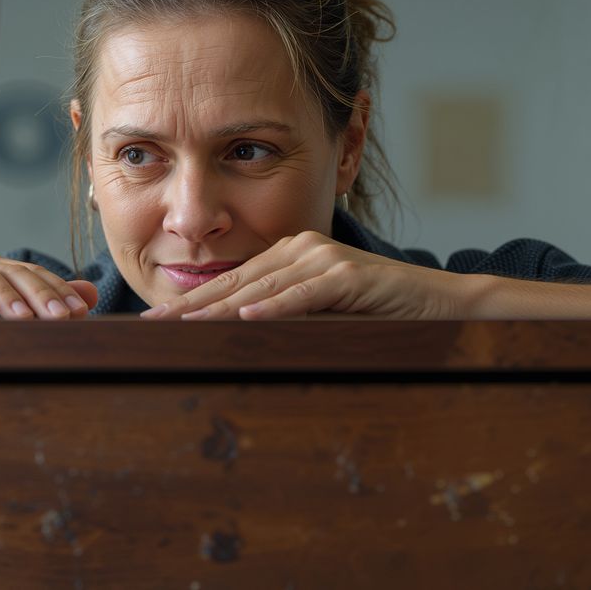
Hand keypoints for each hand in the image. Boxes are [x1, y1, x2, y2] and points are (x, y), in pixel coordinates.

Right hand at [0, 252, 97, 318]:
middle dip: (38, 294)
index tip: (79, 311)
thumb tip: (89, 295)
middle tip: (60, 316)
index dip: (56, 289)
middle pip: (10, 272)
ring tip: (23, 316)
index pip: (31, 273)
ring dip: (4, 296)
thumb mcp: (4, 316)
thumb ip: (44, 303)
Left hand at [140, 231, 473, 319]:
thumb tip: (236, 339)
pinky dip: (277, 307)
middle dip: (192, 305)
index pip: (232, 283)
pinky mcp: (350, 276)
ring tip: (185, 325)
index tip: (156, 320)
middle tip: (153, 324)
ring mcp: (324, 259)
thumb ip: (284, 317)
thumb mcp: (320, 314)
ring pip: (263, 288)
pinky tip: (248, 318)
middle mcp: (301, 250)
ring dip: (222, 309)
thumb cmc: (376, 311)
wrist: (437, 301)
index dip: (193, 301)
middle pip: (237, 283)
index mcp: (289, 256)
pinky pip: (305, 294)